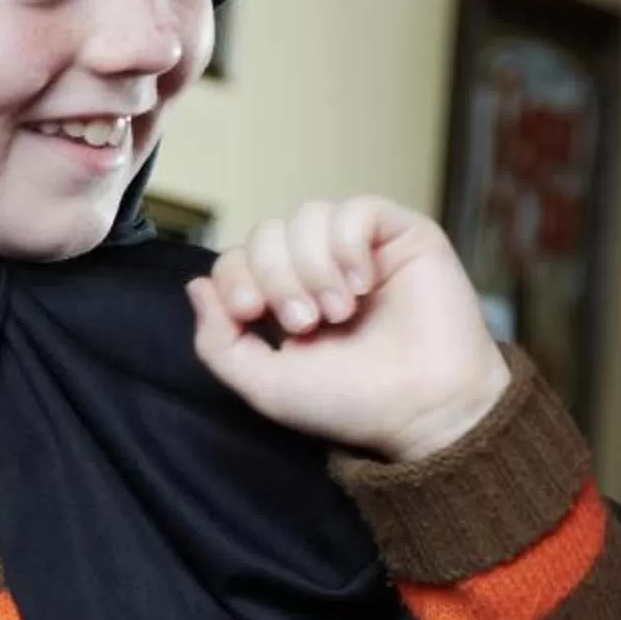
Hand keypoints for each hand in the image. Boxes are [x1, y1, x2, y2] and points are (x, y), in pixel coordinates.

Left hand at [189, 198, 513, 462]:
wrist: (423, 409)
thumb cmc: (353, 404)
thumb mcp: (266, 385)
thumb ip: (218, 343)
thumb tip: (197, 286)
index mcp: (287, 300)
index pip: (239, 257)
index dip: (236, 276)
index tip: (251, 313)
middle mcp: (322, 268)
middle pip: (267, 233)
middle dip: (276, 277)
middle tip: (307, 323)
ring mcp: (362, 249)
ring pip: (308, 216)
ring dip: (313, 266)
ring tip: (340, 310)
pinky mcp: (402, 235)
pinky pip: (355, 209)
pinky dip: (348, 245)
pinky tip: (364, 284)